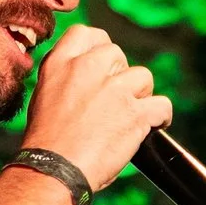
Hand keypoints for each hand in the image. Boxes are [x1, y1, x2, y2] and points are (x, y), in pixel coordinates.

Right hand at [20, 23, 171, 190]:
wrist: (53, 170)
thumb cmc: (46, 144)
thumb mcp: (43, 97)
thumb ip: (65, 80)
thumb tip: (85, 81)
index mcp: (61, 63)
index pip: (87, 34)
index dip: (99, 47)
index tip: (103, 66)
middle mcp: (88, 68)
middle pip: (118, 54)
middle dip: (120, 75)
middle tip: (115, 100)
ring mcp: (115, 89)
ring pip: (143, 77)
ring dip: (141, 95)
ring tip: (132, 116)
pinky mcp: (136, 112)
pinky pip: (162, 105)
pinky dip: (161, 117)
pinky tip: (155, 126)